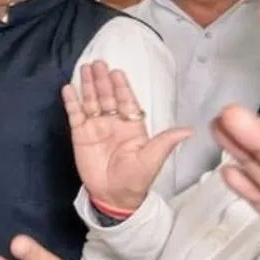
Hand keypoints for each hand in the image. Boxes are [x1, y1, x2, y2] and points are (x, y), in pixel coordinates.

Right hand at [61, 62, 191, 212]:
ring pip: (91, 101)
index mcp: (133, 126)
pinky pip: (75, 114)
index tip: (118, 72)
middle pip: (107, 97)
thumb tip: (190, 130)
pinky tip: (69, 88)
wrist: (113, 196)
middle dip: (103, 80)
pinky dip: (72, 102)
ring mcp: (96, 127)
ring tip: (85, 69)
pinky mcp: (80, 135)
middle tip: (98, 63)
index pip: (127, 102)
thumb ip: (166, 142)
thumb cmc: (136, 179)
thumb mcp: (152, 159)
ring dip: (88, 85)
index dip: (123, 87)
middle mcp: (114, 123)